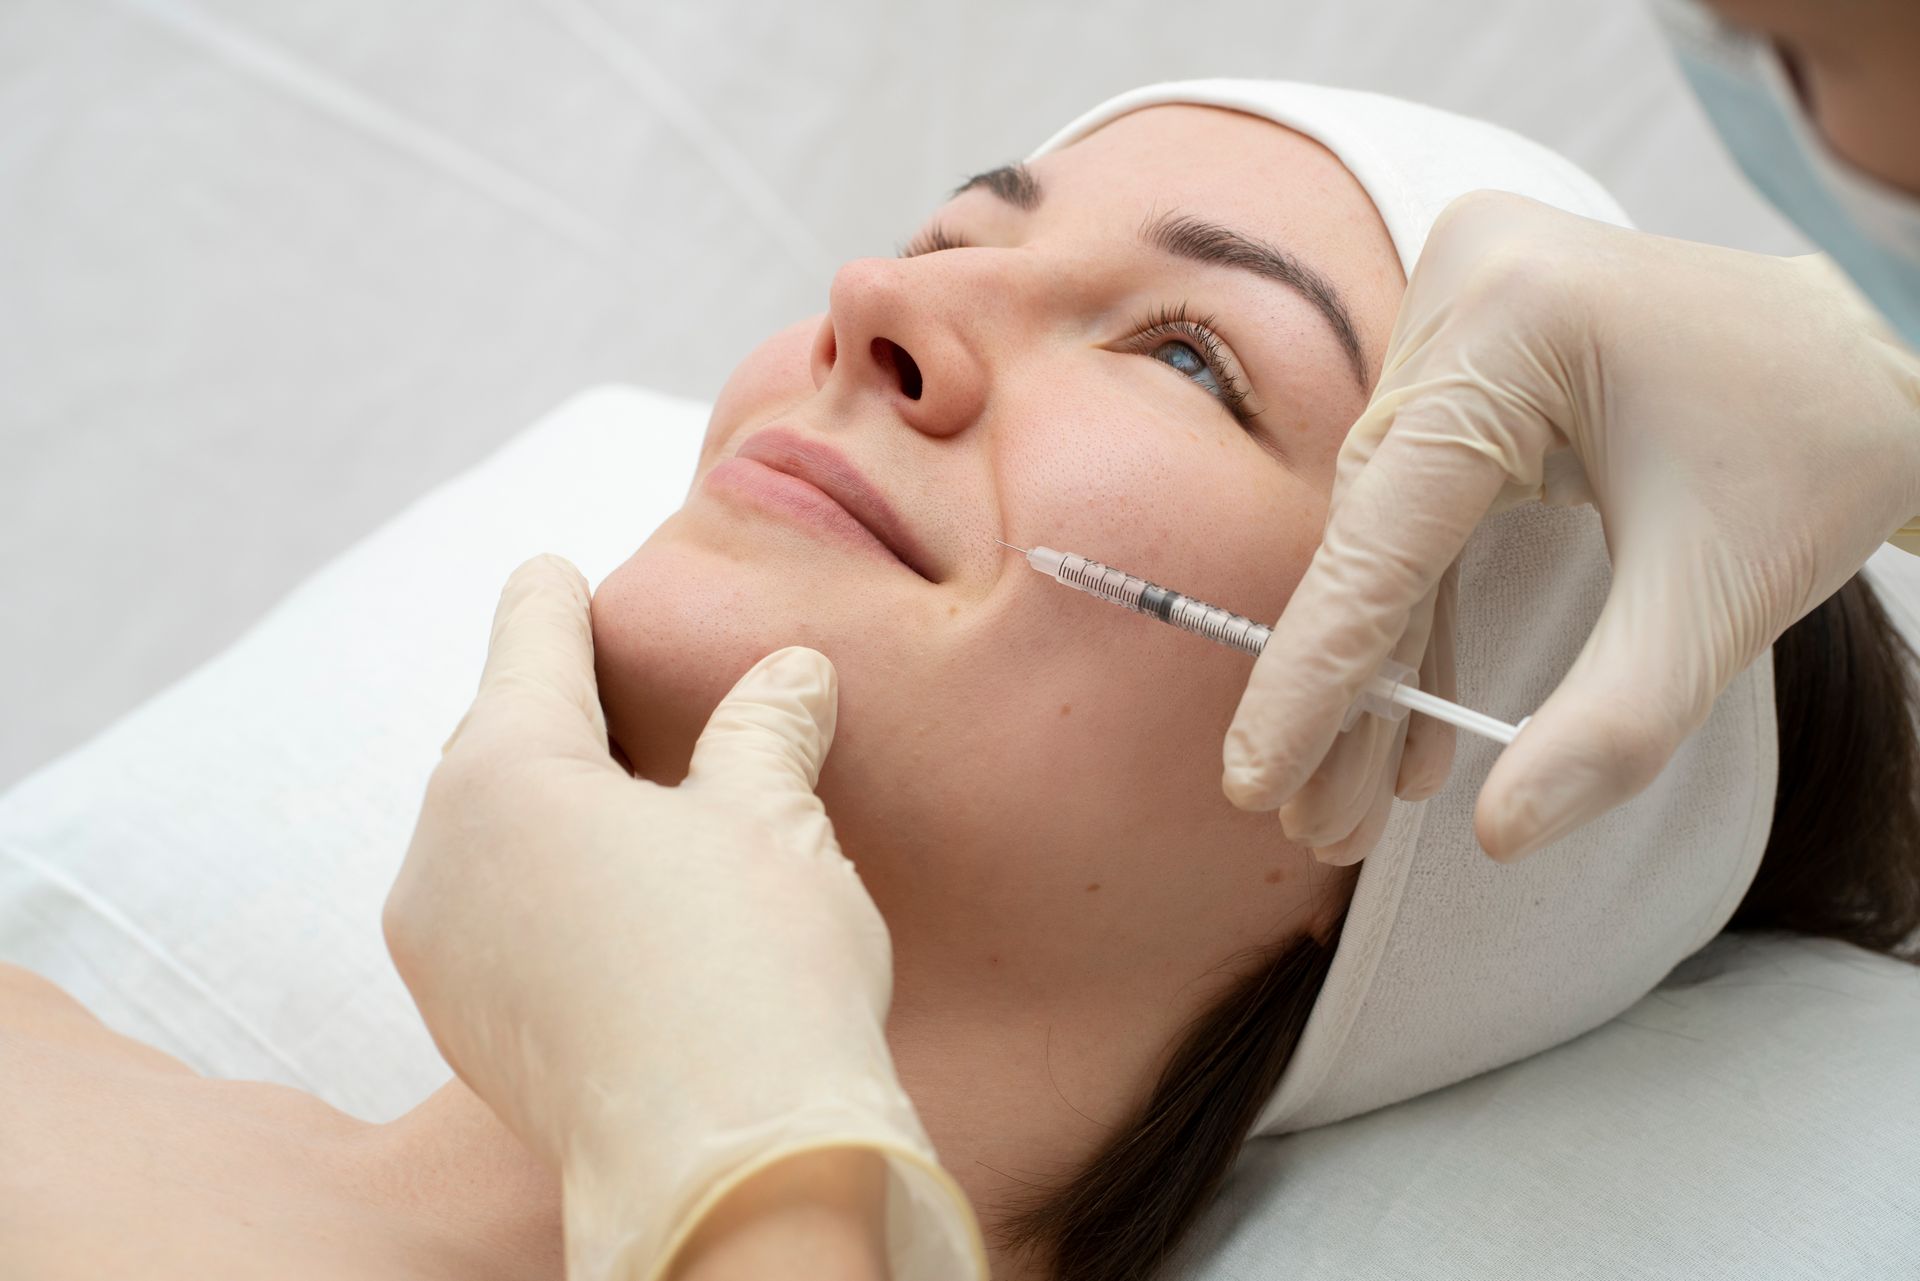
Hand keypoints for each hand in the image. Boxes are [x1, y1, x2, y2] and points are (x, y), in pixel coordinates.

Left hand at [384, 556, 984, 1280]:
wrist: (729, 1171)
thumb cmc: (754, 972)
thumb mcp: (773, 818)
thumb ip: (767, 727)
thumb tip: (792, 673)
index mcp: (503, 774)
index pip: (530, 646)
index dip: (552, 601)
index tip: (552, 570)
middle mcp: (442, 857)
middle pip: (500, 742)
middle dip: (558, 708)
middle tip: (617, 685)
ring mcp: (442, 957)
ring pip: (492, 838)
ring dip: (554, 805)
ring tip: (634, 799)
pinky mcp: (470, 1032)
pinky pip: (497, 917)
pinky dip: (547, 885)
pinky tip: (620, 900)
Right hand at [1222, 191, 1919, 861]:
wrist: (1879, 356)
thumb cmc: (1819, 453)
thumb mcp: (1722, 597)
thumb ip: (1615, 723)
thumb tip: (1500, 836)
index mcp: (1517, 323)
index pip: (1385, 534)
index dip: (1316, 673)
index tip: (1256, 781)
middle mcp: (1461, 291)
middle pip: (1373, 535)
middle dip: (1349, 692)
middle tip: (1318, 825)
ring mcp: (1457, 308)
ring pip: (1385, 527)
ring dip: (1377, 665)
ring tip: (1353, 800)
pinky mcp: (1467, 342)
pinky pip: (1418, 497)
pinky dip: (1420, 607)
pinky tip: (1412, 715)